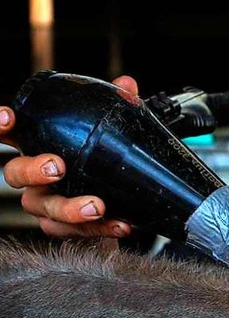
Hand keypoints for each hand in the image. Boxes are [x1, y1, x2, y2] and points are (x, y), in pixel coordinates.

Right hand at [0, 75, 138, 237]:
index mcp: (37, 146)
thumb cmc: (98, 162)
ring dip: (70, 208)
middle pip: (14, 174)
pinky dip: (99, 229)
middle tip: (58, 166)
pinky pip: (74, 232)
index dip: (0, 125)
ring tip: (98, 206)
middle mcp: (32, 178)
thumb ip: (114, 108)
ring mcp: (44, 205)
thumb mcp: (108, 133)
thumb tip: (127, 85)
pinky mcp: (63, 230)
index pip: (9, 134)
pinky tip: (121, 224)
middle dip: (33, 170)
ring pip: (44, 208)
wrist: (115, 206)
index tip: (8, 117)